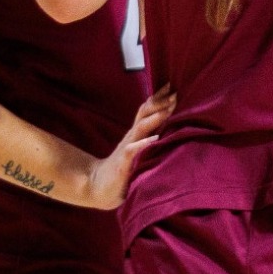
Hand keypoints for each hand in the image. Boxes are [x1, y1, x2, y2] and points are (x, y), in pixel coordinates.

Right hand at [77, 86, 174, 208]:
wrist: (98, 187)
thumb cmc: (123, 170)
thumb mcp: (138, 153)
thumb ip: (149, 141)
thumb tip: (169, 132)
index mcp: (136, 135)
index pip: (146, 112)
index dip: (158, 99)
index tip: (171, 86)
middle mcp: (132, 138)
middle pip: (144, 114)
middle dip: (159, 102)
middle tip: (174, 92)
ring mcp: (127, 149)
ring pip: (141, 128)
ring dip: (155, 118)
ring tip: (168, 109)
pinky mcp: (123, 163)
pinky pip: (133, 151)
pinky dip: (144, 143)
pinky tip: (154, 139)